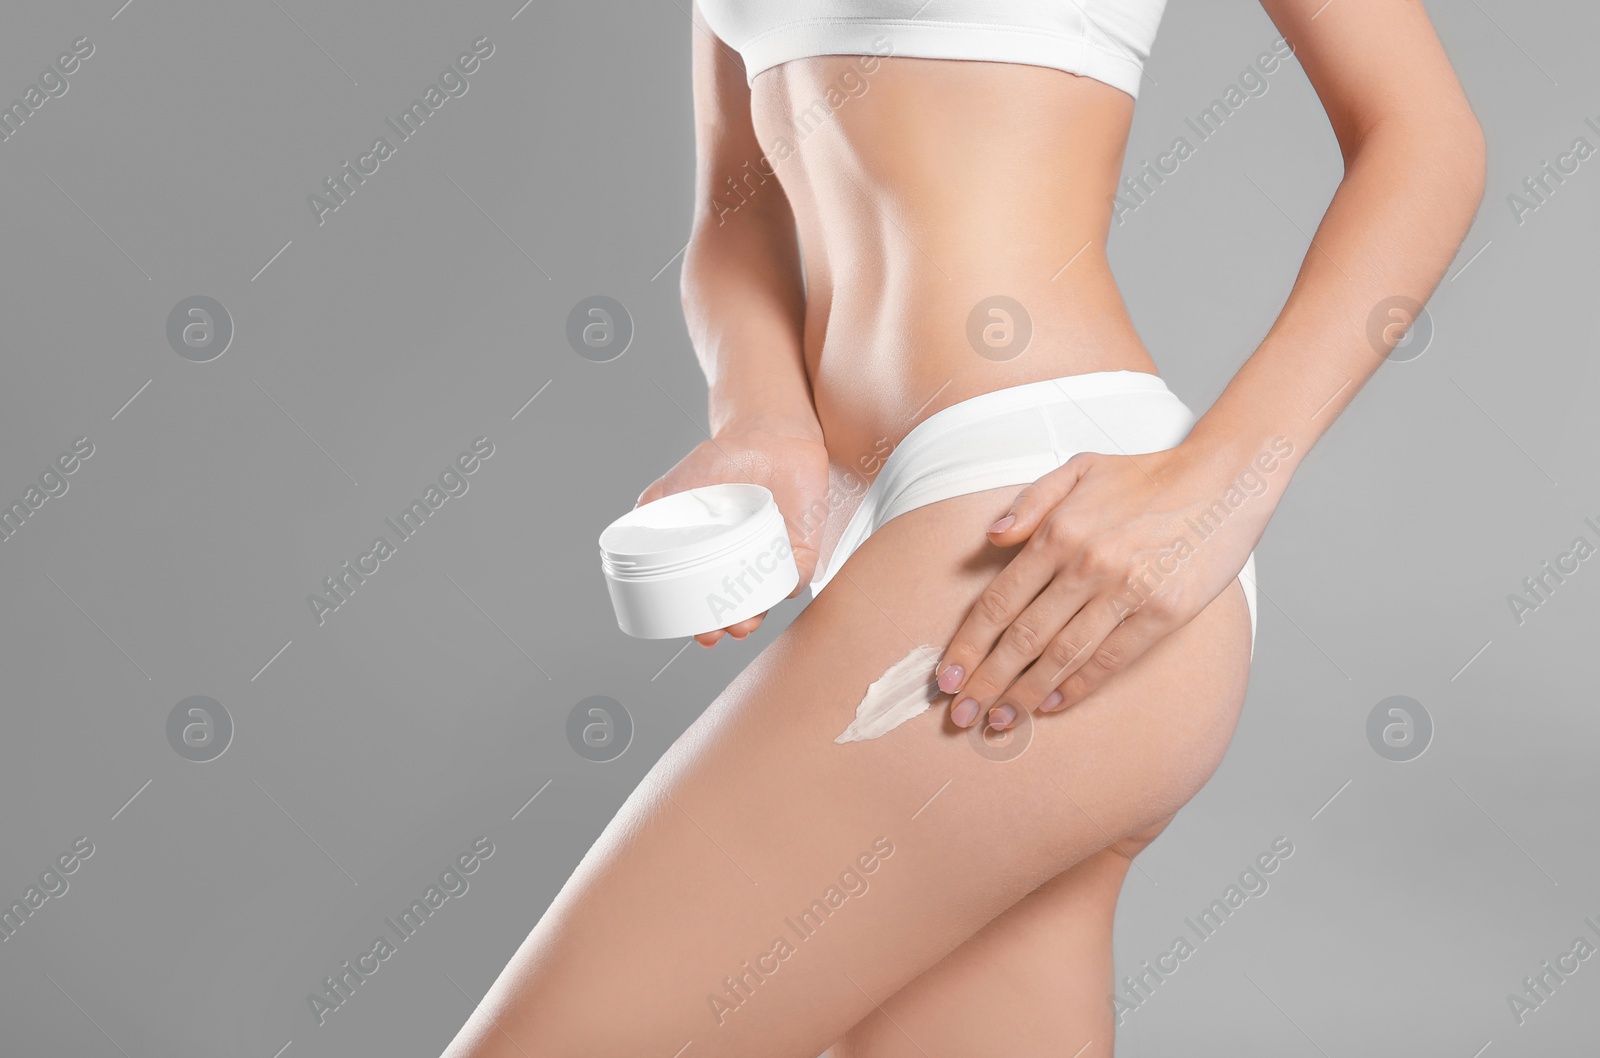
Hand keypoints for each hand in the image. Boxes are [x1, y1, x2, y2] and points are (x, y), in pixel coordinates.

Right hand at [637, 427, 829, 646]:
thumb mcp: (680, 483)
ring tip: (743, 622)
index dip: (703, 622)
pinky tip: (776, 588)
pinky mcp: (804, 545)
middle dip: (729, 626)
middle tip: (717, 632)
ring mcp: (774, 556)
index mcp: (715, 557)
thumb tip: (631, 529)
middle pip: (741, 608)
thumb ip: (655, 505)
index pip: (709, 601)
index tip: (698, 633)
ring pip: (768, 598)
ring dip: (757, 615)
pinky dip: (788, 584)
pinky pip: (798, 573)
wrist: (767, 431)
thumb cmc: (724, 458)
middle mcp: (746, 562)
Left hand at [936, 440, 1283, 727]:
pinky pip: (1110, 660)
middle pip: (1021, 637)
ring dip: (1025, 694)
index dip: (967, 645)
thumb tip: (991, 537)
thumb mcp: (1079, 469)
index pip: (997, 602)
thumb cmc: (1146, 476)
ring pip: (1061, 656)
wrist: (1224, 479)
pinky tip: (1052, 705)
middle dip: (985, 682)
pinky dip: (1077, 687)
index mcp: (1058, 533)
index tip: (945, 678)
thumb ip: (1030, 502)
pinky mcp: (1162, 613)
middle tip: (960, 716)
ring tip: (999, 720)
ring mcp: (1125, 591)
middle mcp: (1086, 565)